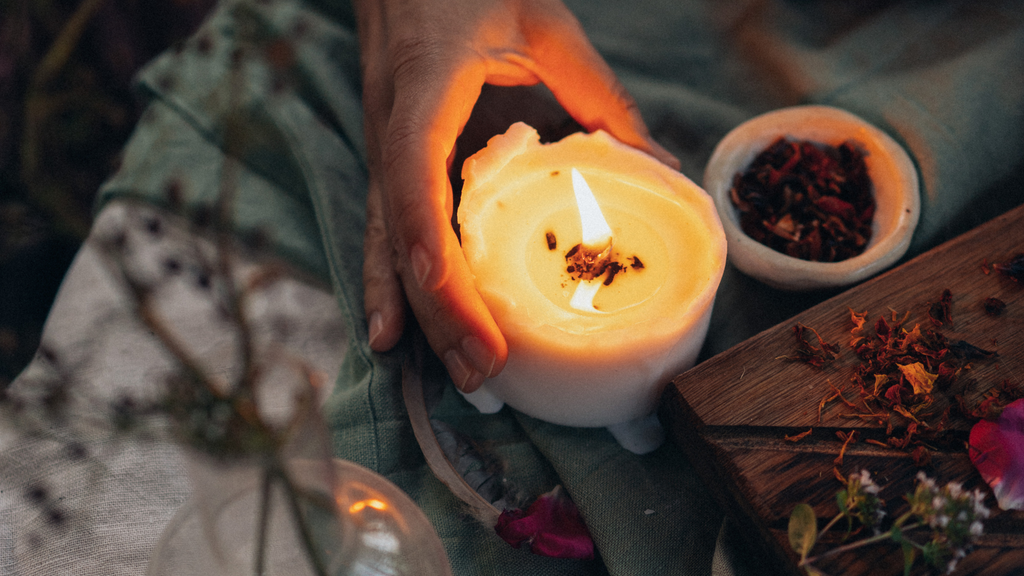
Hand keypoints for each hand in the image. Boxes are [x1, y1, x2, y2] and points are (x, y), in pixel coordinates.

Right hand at [356, 0, 678, 391]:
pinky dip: (396, 286)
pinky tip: (400, 335)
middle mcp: (391, 132)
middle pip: (402, 235)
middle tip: (484, 372)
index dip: (429, 247)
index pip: (412, 178)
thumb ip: (598, 93)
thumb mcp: (543, 26)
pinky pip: (387, 232)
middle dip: (438, 310)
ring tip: (462, 374)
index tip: (458, 306)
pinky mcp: (390, 163)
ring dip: (420, 315)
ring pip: (389, 245)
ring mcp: (384, 151)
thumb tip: (661, 165)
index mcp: (424, 91)